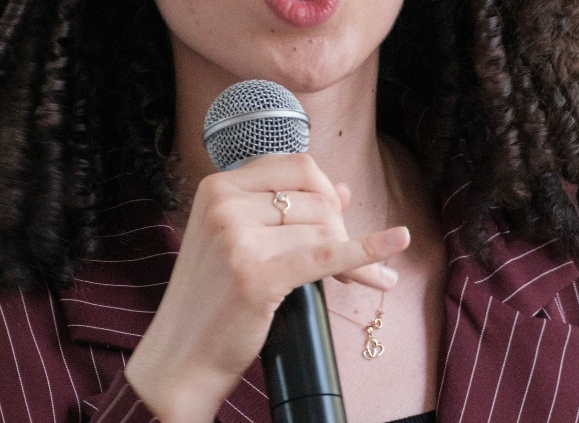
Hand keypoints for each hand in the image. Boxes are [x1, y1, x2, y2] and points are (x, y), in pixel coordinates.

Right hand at [124, 153, 408, 421]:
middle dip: (339, 230)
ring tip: (352, 279)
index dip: (327, 193)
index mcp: (217, 187)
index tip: (335, 220)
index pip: (298, 167)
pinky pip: (326, 256)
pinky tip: (397, 242)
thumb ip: (285, 211)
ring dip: (349, 256)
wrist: (181, 355)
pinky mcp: (256, 275)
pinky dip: (367, 252)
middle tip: (342, 265)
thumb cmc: (212, 299)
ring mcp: (236, 239)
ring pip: (325, 229)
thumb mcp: (239, 242)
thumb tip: (342, 191)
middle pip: (316, 199)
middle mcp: (224, 205)